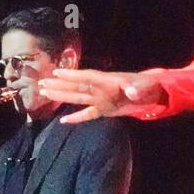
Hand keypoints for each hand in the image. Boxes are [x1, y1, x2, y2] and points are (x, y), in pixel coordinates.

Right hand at [37, 69, 165, 123]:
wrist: (152, 94)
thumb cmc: (148, 87)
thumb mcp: (146, 87)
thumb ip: (138, 89)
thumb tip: (131, 92)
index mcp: (109, 81)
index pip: (88, 77)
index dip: (73, 75)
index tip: (57, 73)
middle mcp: (101, 89)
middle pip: (77, 86)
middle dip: (60, 85)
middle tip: (41, 83)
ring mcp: (101, 100)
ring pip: (78, 98)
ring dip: (62, 96)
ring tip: (45, 93)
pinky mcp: (104, 110)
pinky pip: (88, 114)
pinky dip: (76, 118)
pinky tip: (63, 121)